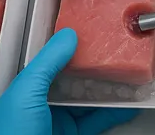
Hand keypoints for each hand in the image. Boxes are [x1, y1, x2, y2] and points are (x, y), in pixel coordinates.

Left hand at [0, 28, 137, 134]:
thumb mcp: (26, 93)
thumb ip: (47, 63)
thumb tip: (67, 35)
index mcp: (26, 89)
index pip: (51, 61)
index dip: (70, 47)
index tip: (91, 32)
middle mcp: (42, 104)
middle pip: (74, 79)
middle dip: (95, 67)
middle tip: (116, 53)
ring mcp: (59, 122)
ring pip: (89, 100)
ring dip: (110, 89)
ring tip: (128, 76)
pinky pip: (98, 121)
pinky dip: (115, 113)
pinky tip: (127, 104)